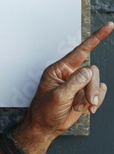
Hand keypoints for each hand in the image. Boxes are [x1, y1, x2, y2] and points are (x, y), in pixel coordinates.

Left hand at [22, 22, 113, 138]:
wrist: (47, 127)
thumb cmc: (45, 111)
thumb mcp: (58, 96)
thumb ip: (74, 83)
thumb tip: (89, 72)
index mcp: (59, 69)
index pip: (80, 51)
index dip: (96, 38)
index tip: (110, 25)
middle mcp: (70, 74)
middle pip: (92, 71)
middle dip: (92, 87)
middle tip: (88, 102)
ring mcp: (79, 84)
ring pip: (98, 82)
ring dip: (94, 96)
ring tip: (85, 107)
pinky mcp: (85, 93)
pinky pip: (101, 91)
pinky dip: (97, 101)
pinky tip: (88, 109)